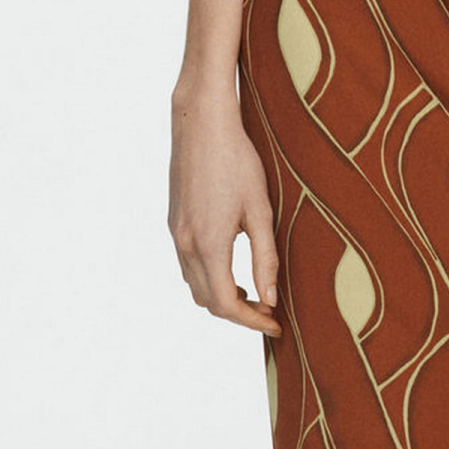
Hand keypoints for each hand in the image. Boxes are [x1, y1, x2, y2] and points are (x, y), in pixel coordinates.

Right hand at [169, 85, 283, 337]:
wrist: (201, 124)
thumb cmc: (236, 160)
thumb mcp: (260, 210)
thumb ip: (265, 258)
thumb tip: (271, 298)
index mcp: (209, 244)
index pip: (225, 304)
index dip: (251, 321)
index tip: (275, 325)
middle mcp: (185, 244)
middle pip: (207, 301)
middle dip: (237, 313)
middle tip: (268, 310)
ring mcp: (175, 233)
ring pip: (194, 285)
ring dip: (220, 297)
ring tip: (252, 292)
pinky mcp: (173, 222)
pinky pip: (187, 265)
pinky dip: (208, 278)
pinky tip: (230, 266)